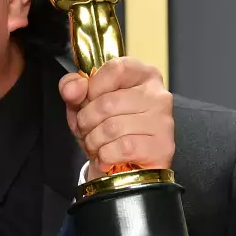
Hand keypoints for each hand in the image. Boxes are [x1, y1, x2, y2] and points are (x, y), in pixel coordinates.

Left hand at [58, 57, 173, 181]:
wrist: (123, 166)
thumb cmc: (105, 127)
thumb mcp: (84, 103)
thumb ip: (72, 88)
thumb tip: (74, 88)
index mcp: (142, 74)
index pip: (116, 69)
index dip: (93, 87)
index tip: (87, 101)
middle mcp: (157, 94)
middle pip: (108, 103)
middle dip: (86, 121)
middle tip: (86, 130)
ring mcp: (162, 121)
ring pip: (112, 128)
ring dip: (93, 141)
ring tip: (95, 144)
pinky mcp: (161, 147)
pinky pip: (122, 148)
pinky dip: (105, 155)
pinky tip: (107, 156)